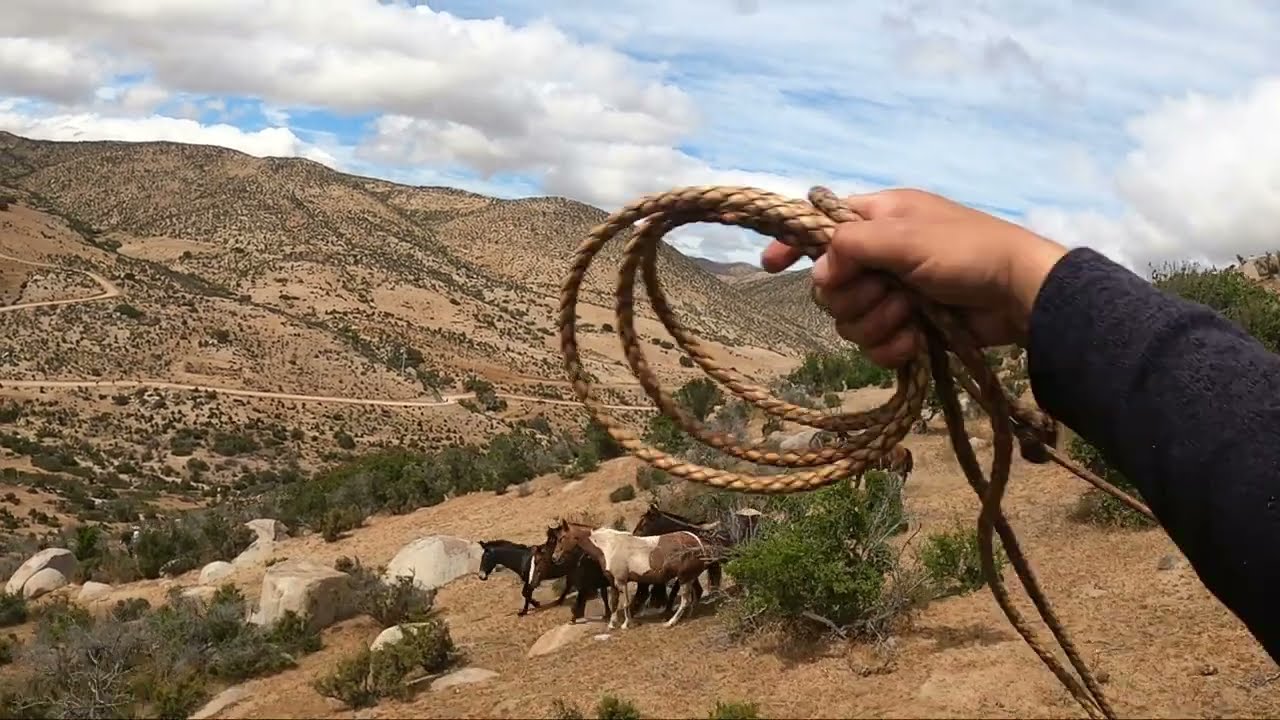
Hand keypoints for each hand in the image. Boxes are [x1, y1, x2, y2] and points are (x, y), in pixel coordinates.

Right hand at [761, 188, 1067, 367]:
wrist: (1020, 294)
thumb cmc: (968, 250)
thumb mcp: (907, 237)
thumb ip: (852, 248)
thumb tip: (816, 271)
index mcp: (877, 219)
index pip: (819, 227)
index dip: (792, 245)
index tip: (769, 265)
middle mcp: (878, 255)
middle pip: (827, 285)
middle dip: (853, 296)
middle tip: (887, 291)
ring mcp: (892, 293)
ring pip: (847, 319)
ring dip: (877, 322)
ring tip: (911, 316)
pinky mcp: (906, 328)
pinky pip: (873, 346)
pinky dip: (892, 346)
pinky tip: (916, 341)